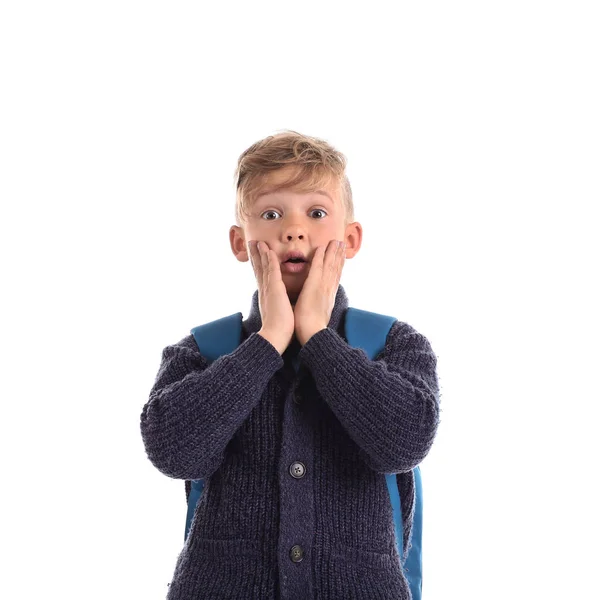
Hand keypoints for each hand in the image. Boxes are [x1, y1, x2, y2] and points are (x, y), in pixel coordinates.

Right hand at [248, 240, 294, 354]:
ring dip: (261, 253)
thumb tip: (281, 303)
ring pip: (263, 267)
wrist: (275, 337)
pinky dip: (269, 260)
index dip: (259, 264)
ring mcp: (268, 289)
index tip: (257, 255)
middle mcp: (265, 290)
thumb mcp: (278, 312)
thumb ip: (278, 304)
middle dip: (256, 255)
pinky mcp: (274, 289)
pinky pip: (271, 271)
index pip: (262, 276)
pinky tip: (268, 250)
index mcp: (267, 295)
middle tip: (252, 243)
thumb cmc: (279, 329)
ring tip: (257, 242)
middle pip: (259, 268)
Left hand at [294, 239, 345, 345]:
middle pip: (336, 269)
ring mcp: (322, 287)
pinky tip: (321, 247)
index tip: (341, 256)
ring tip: (336, 241)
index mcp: (329, 296)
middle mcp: (329, 289)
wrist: (313, 334)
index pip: (335, 277)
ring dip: (333, 252)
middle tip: (342, 243)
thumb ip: (321, 307)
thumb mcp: (319, 314)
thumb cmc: (312, 329)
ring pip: (329, 265)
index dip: (339, 265)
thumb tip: (320, 305)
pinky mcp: (314, 286)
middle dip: (339, 255)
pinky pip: (318, 268)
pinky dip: (320, 257)